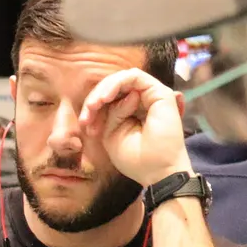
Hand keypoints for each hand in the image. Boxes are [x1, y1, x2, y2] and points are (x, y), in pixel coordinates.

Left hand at [81, 69, 191, 187]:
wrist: (156, 170)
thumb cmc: (134, 157)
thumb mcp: (111, 133)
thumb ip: (109, 113)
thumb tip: (113, 97)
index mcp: (129, 111)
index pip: (108, 98)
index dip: (93, 107)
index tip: (85, 125)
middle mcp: (141, 101)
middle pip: (113, 87)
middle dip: (94, 99)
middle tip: (86, 117)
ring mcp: (151, 96)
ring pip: (122, 79)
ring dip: (103, 90)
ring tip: (94, 105)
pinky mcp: (160, 93)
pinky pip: (134, 76)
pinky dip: (116, 84)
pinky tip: (105, 98)